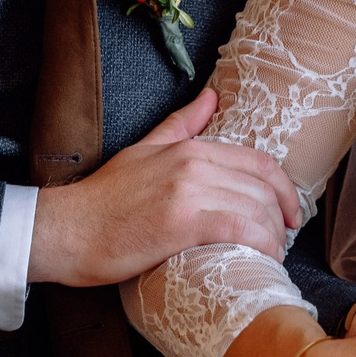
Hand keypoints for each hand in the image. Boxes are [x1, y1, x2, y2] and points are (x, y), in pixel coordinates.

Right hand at [27, 89, 303, 284]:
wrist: (65, 230)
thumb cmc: (103, 198)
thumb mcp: (144, 149)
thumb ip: (181, 124)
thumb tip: (212, 96)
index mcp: (190, 148)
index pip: (258, 163)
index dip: (284, 190)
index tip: (290, 214)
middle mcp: (194, 165)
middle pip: (262, 189)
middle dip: (280, 218)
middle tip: (280, 242)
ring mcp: (188, 192)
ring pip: (255, 210)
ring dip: (273, 237)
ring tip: (270, 256)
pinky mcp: (181, 223)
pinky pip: (239, 229)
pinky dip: (259, 245)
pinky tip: (261, 260)